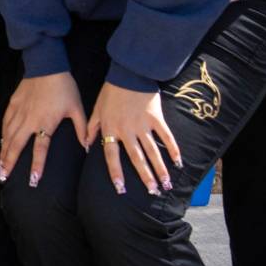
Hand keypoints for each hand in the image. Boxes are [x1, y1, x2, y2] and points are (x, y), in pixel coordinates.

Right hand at [0, 71, 86, 188]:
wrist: (47, 65)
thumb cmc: (64, 88)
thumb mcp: (77, 108)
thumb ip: (82, 129)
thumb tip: (87, 147)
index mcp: (46, 122)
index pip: (40, 148)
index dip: (37, 165)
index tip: (33, 180)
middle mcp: (29, 120)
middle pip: (17, 145)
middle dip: (10, 162)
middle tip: (4, 177)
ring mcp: (19, 111)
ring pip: (8, 135)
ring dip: (4, 151)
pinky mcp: (13, 103)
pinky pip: (6, 122)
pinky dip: (3, 134)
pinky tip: (1, 143)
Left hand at [93, 81, 182, 195]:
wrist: (129, 74)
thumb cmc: (110, 92)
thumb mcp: (96, 109)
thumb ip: (92, 129)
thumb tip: (86, 146)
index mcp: (111, 128)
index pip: (112, 156)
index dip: (116, 173)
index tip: (121, 189)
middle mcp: (127, 130)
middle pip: (136, 158)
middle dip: (145, 177)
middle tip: (152, 192)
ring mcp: (143, 124)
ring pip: (152, 151)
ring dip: (160, 168)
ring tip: (166, 183)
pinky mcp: (156, 118)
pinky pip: (166, 136)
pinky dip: (173, 149)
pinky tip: (178, 162)